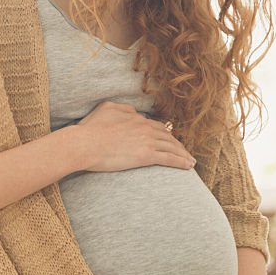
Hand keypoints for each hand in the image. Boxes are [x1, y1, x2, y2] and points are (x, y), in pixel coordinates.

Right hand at [71, 101, 195, 171]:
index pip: (156, 126)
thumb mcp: (106, 109)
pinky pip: (169, 158)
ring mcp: (147, 141)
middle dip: (177, 145)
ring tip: (190, 161)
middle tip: (184, 152)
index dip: (165, 134)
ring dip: (183, 154)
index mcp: (136, 118)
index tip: (170, 140)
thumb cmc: (90, 129)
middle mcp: (145, 127)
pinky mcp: (146, 155)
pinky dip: (181, 162)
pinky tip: (188, 165)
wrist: (85, 143)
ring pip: (171, 147)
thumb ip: (122, 109)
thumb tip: (132, 112)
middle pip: (167, 136)